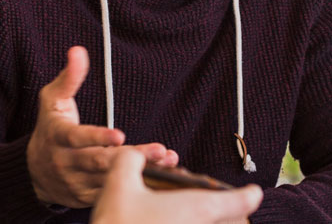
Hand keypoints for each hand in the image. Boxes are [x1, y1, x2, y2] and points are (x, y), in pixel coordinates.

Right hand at [27, 46, 178, 207]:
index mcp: (58, 137)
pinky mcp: (89, 198)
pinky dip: (139, 187)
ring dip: (142, 172)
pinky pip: (116, 194)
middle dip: (131, 157)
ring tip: (168, 160)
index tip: (119, 135)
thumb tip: (78, 51)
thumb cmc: (49, 127)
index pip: (76, 138)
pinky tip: (162, 175)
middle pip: (101, 162)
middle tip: (158, 150)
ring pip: (112, 181)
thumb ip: (68, 77)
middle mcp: (67, 163)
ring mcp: (78, 183)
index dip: (97, 137)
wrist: (35, 171)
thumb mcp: (52, 100)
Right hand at [91, 148, 262, 223]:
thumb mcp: (119, 183)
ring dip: (212, 221)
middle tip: (225, 205)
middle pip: (230, 223)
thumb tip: (135, 155)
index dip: (247, 196)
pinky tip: (171, 221)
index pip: (235, 203)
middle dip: (231, 213)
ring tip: (196, 213)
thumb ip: (130, 159)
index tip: (254, 193)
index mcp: (194, 209)